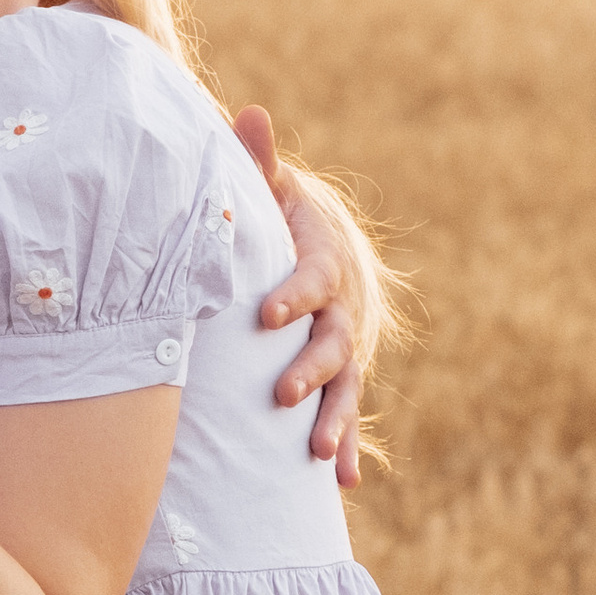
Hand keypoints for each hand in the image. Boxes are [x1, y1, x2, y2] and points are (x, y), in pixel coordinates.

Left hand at [234, 104, 364, 489]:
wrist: (327, 246)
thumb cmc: (283, 218)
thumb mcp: (274, 188)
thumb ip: (260, 161)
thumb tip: (247, 113)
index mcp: (323, 262)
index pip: (311, 278)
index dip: (293, 295)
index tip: (268, 314)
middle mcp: (342, 308)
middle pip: (335, 341)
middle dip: (310, 368)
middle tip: (283, 391)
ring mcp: (346, 347)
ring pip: (346, 386)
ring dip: (334, 419)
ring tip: (318, 453)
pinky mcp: (340, 375)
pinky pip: (347, 413)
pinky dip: (347, 444)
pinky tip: (340, 481)